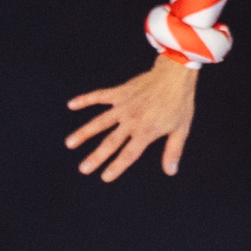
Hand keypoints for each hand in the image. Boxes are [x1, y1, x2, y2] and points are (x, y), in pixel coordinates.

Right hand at [66, 60, 197, 182]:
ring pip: (100, 121)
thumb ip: (173, 150)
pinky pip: (100, 96)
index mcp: (146, 131)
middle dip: (96, 156)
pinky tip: (71, 104)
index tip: (104, 177)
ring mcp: (124, 106)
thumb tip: (170, 171)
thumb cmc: (180, 102)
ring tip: (69, 143)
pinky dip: (85, 99)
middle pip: (111, 141)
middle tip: (83, 169)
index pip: (129, 153)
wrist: (175, 74)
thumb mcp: (181, 129)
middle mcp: (132, 120)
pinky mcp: (120, 92)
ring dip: (84, 132)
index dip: (117, 166)